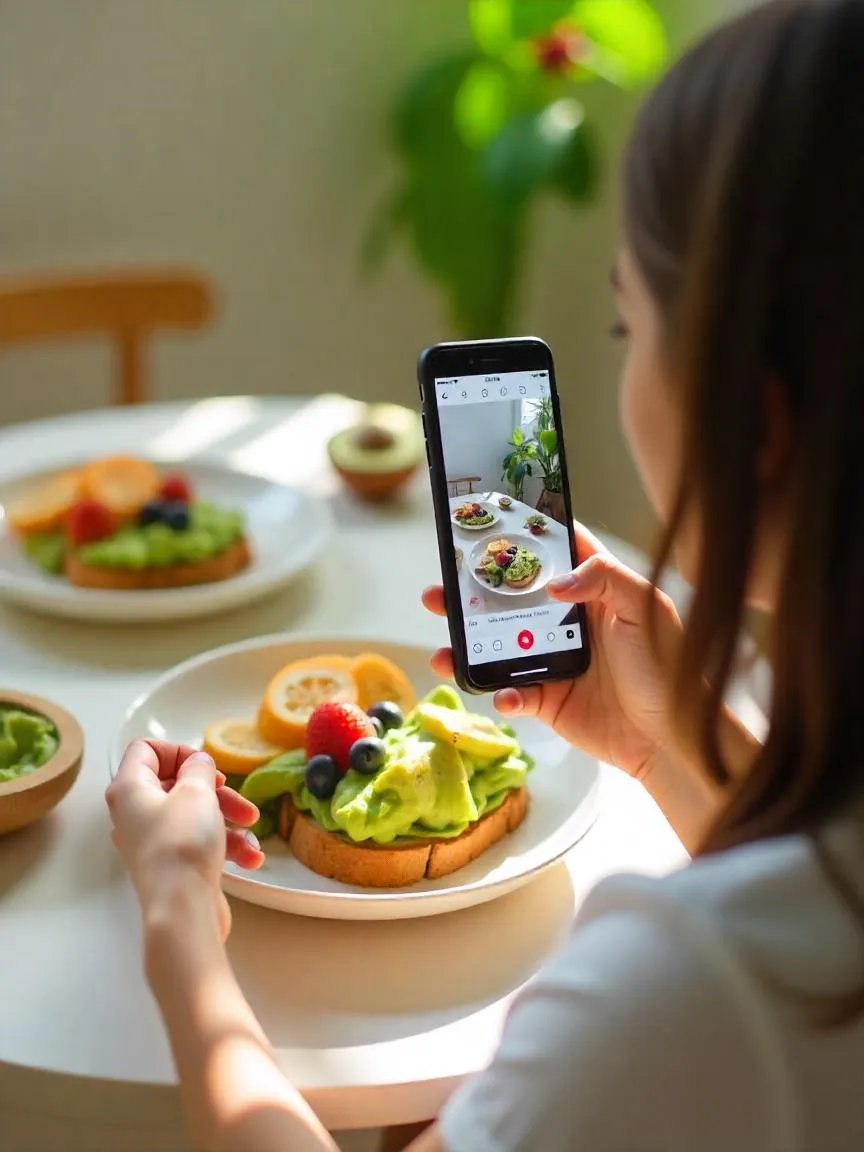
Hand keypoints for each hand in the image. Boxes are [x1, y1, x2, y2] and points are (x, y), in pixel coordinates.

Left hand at [106, 740, 264, 940]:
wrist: (182, 911)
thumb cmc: (183, 843)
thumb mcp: (197, 791)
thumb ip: (199, 768)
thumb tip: (197, 764)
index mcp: (129, 789)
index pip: (146, 749)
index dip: (179, 751)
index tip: (205, 767)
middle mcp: (134, 814)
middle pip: (176, 784)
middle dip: (216, 790)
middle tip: (238, 800)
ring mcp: (151, 842)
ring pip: (192, 815)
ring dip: (226, 819)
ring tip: (252, 830)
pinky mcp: (169, 866)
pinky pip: (196, 843)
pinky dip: (222, 845)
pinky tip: (250, 857)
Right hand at [422, 523, 682, 780]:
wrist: (670, 737)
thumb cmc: (668, 667)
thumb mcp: (646, 609)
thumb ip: (606, 579)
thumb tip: (555, 582)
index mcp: (593, 591)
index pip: (556, 552)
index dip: (525, 535)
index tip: (489, 522)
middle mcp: (566, 621)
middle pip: (510, 598)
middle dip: (470, 593)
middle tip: (439, 589)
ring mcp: (552, 660)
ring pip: (498, 646)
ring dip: (466, 646)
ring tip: (443, 650)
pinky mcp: (547, 698)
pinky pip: (512, 693)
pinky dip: (501, 694)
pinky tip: (503, 694)